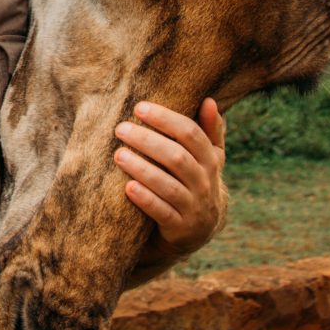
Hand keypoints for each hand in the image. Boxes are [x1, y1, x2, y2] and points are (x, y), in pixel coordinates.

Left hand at [113, 97, 226, 261]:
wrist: (197, 229)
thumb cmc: (196, 180)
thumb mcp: (209, 157)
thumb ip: (210, 130)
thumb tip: (208, 100)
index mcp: (210, 160)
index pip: (190, 134)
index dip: (165, 119)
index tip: (139, 107)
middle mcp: (205, 182)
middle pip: (177, 157)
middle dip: (148, 141)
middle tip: (120, 129)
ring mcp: (193, 207)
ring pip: (168, 186)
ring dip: (142, 169)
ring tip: (118, 154)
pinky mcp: (179, 228)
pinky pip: (162, 212)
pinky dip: (146, 200)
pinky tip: (128, 187)